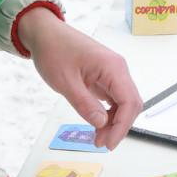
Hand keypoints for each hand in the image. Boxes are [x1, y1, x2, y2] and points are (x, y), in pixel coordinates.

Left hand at [18, 9, 143, 148]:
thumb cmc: (54, 51)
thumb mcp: (65, 82)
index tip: (109, 143)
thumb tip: (101, 124)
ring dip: (114, 122)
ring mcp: (112, 72)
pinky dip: (109, 113)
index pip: (129, 102)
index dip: (122, 126)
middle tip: (102, 144)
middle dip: (120, 126)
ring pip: (124, 103)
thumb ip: (85, 104)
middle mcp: (118, 69)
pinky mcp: (105, 76)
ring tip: (98, 138)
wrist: (45, 33)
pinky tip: (98, 124)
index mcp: (112, 67)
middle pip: (131, 104)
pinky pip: (114, 98)